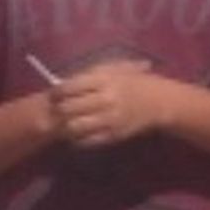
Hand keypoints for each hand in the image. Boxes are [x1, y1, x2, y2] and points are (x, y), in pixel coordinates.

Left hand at [50, 59, 166, 148]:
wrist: (158, 101)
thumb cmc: (133, 81)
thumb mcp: (114, 69)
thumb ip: (90, 73)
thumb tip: (63, 81)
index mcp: (104, 80)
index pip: (71, 86)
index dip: (57, 91)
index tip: (52, 94)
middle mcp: (106, 100)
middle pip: (70, 108)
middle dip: (57, 110)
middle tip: (52, 110)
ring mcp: (110, 119)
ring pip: (76, 127)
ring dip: (64, 126)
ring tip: (60, 123)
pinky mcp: (113, 135)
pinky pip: (88, 140)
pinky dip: (76, 139)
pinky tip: (73, 134)